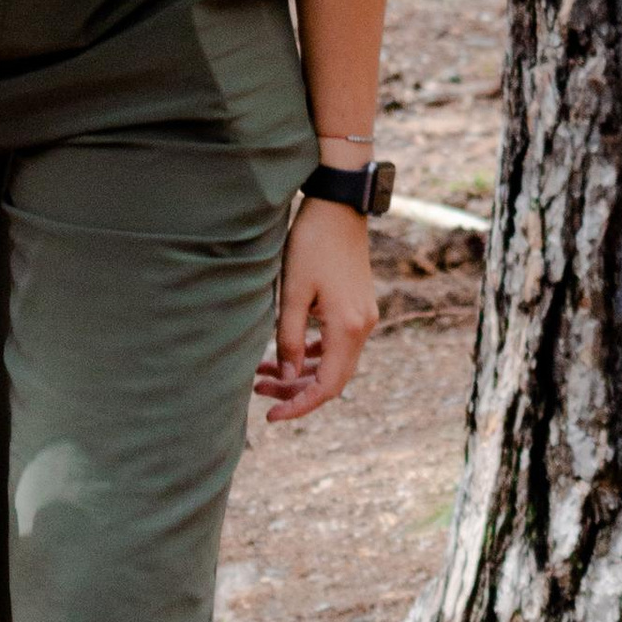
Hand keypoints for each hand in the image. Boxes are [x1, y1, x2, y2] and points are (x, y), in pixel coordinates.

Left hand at [256, 197, 377, 422]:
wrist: (339, 205)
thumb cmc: (311, 244)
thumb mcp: (292, 292)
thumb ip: (288, 337)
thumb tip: (286, 375)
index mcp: (348, 327)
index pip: (327, 386)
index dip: (299, 406)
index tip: (271, 417)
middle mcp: (363, 327)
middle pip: (332, 379)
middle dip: (295, 390)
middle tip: (258, 391)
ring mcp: (363, 316)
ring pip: (334, 361)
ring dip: (301, 371)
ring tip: (262, 373)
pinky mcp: (357, 305)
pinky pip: (337, 343)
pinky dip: (313, 353)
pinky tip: (288, 352)